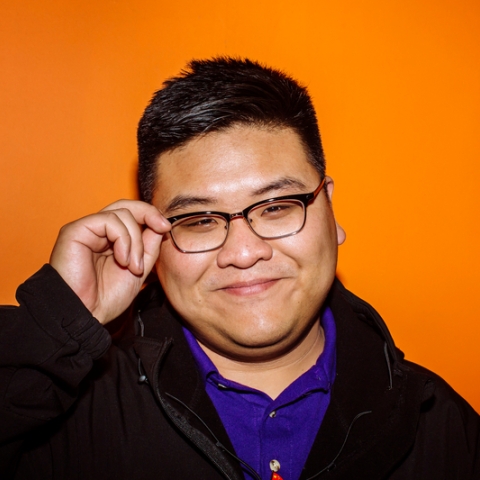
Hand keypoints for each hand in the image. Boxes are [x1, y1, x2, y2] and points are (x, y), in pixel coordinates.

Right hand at [50, 200, 170, 323]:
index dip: (151, 215)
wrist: (86, 315)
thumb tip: (161, 224)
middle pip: (126, 205)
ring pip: (121, 214)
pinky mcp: (75, 231)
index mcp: (110, 239)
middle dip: (148, 214)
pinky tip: (122, 260)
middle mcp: (97, 231)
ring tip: (133, 266)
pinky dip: (123, 239)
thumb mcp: (139, 268)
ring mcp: (86, 229)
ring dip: (135, 241)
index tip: (167, 227)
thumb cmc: (107, 297)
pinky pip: (108, 220)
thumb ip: (148, 246)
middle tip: (163, 228)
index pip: (132, 214)